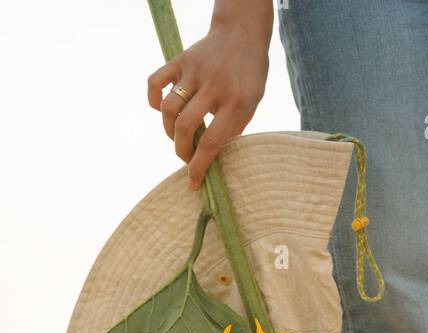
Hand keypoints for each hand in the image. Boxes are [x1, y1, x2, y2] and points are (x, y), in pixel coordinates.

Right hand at [147, 21, 269, 189]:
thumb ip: (233, 128)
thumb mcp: (251, 104)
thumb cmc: (249, 76)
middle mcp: (213, 86)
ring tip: (177, 137)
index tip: (192, 182)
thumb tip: (212, 159)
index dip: (199, 166)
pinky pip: (155, 83)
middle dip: (181, 151)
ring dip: (168, 131)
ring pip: (168, 109)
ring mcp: (194, 71)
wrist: (242, 33)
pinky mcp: (180, 60)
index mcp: (235, 102)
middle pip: (185, 127)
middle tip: (185, 157)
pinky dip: (153, 101)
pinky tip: (161, 110)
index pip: (212, 142)